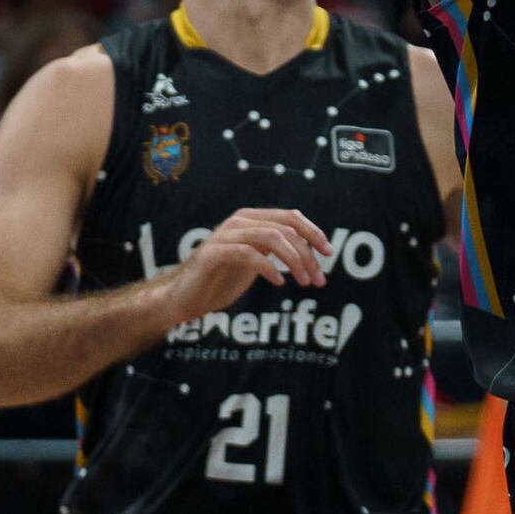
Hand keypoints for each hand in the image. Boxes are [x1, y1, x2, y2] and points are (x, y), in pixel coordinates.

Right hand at [163, 207, 330, 321]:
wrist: (185, 296)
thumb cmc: (222, 279)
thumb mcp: (256, 261)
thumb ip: (276, 250)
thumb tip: (310, 252)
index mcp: (252, 219)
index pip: (291, 217)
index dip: (313, 232)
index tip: (328, 253)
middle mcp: (239, 221)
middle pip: (286, 228)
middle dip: (307, 254)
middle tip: (318, 280)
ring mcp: (225, 235)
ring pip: (271, 237)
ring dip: (294, 261)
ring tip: (303, 282)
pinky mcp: (213, 253)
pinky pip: (248, 254)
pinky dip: (268, 267)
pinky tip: (278, 282)